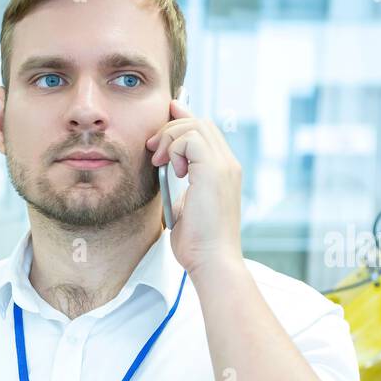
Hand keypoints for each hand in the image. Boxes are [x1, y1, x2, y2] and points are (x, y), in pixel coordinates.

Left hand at [146, 98, 244, 276]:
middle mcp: (228, 164)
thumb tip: (168, 176)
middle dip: (171, 128)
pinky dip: (174, 149)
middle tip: (152, 150)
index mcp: (223, 172)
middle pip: (201, 123)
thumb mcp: (185, 208)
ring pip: (196, 126)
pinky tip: (172, 171)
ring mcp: (223, 165)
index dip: (183, 120)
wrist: (211, 260)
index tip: (163, 121)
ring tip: (159, 162)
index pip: (206, 132)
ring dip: (170, 139)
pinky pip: (190, 139)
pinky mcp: (213, 170)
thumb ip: (182, 189)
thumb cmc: (198, 243)